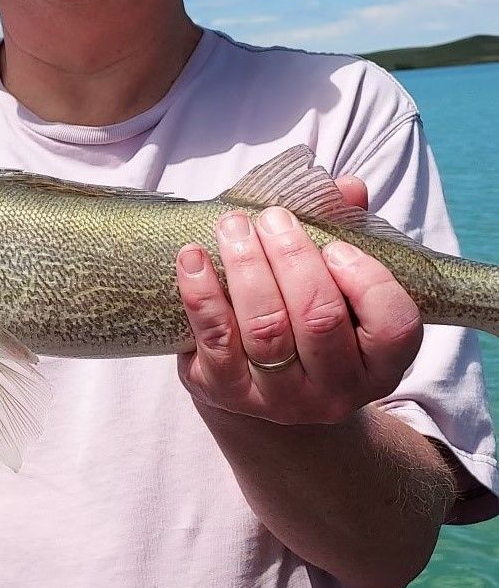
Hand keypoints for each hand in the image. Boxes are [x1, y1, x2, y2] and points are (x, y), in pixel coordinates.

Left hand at [176, 178, 422, 425]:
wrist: (259, 380)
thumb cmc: (308, 314)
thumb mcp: (339, 280)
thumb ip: (349, 231)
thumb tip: (347, 187)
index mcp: (379, 363)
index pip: (393, 326)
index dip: (366, 279)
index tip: (335, 246)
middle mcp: (336, 391)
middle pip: (320, 319)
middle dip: (293, 257)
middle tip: (272, 218)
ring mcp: (280, 399)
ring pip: (266, 329)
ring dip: (247, 266)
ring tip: (234, 225)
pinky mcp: (226, 393)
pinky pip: (215, 341)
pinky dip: (202, 294)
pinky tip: (193, 257)